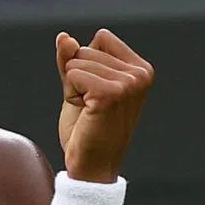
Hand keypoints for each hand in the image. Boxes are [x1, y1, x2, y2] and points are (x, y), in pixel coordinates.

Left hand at [55, 29, 153, 182]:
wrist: (90, 166)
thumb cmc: (87, 129)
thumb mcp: (78, 86)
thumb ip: (71, 59)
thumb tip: (64, 37)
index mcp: (141, 69)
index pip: (101, 38)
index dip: (86, 63)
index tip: (94, 92)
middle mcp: (141, 74)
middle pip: (87, 48)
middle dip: (77, 77)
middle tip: (90, 107)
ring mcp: (129, 83)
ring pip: (77, 61)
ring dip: (74, 87)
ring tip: (89, 111)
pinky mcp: (111, 93)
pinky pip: (73, 74)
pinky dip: (71, 93)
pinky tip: (86, 112)